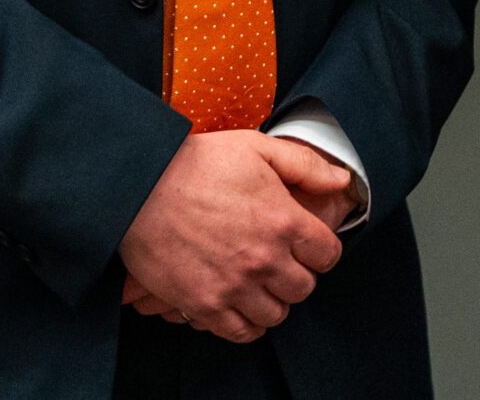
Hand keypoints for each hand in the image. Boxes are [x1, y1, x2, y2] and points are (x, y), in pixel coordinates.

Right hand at [117, 130, 347, 341]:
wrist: (137, 187)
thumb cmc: (197, 164)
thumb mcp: (257, 147)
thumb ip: (305, 165)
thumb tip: (342, 181)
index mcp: (283, 221)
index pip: (328, 255)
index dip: (320, 249)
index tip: (306, 244)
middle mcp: (264, 260)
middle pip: (304, 288)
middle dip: (297, 274)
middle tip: (280, 261)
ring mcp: (234, 286)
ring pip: (276, 314)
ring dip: (273, 300)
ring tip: (259, 282)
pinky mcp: (204, 305)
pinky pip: (242, 332)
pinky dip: (247, 323)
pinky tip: (241, 304)